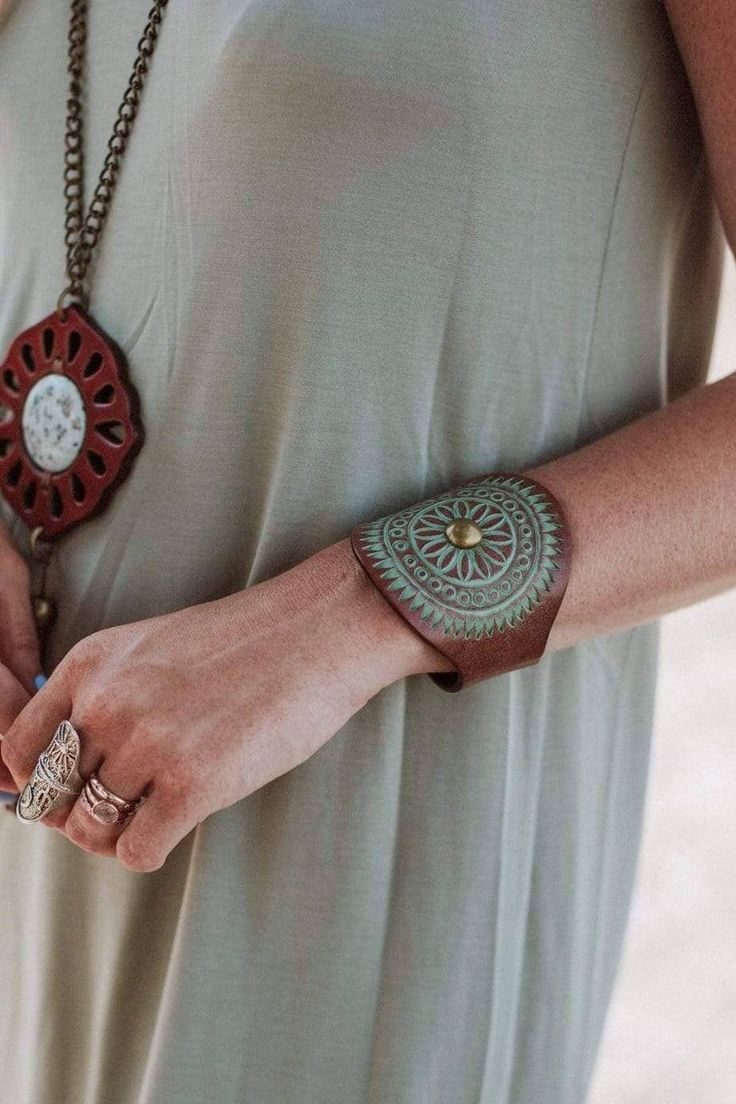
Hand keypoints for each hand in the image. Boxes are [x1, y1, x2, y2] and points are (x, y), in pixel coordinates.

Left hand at [1, 538, 451, 869]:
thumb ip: (104, 694)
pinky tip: (176, 826)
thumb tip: (67, 768)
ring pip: (88, 830)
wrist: (317, 632)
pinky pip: (135, 850)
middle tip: (116, 809)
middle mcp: (107, 702)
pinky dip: (148, 850)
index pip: (18, 749)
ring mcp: (148, 743)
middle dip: (77, 815)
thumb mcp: (152, 647)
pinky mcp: (193, 783)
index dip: (35, 784)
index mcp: (90, 663)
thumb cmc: (244, 642)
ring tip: (149, 818)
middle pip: (51, 798)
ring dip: (113, 836)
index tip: (66, 792)